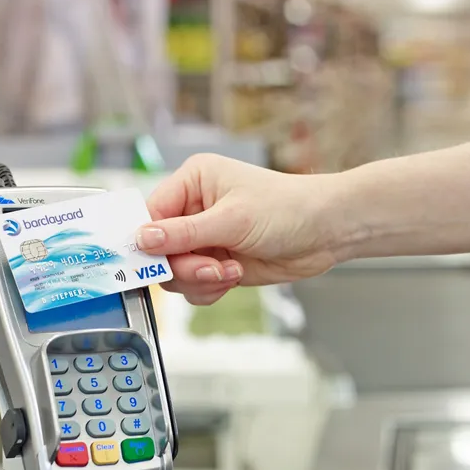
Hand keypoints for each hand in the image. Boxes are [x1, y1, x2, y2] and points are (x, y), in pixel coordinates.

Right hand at [136, 154, 340, 304]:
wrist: (327, 232)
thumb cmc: (288, 208)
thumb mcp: (233, 219)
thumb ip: (184, 233)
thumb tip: (142, 239)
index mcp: (193, 181)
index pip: (150, 214)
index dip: (147, 241)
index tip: (151, 262)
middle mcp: (194, 208)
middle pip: (159, 249)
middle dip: (183, 265)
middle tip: (210, 268)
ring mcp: (205, 238)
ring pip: (175, 272)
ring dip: (199, 279)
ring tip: (228, 272)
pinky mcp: (217, 262)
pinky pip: (194, 285)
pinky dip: (208, 288)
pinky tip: (233, 277)